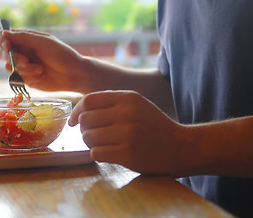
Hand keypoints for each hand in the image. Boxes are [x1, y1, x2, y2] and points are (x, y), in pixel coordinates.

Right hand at [0, 29, 91, 92]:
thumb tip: (2, 33)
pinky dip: (28, 77)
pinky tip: (41, 75)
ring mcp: (23, 66)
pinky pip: (17, 79)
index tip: (7, 46)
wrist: (74, 74)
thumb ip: (23, 37)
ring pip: (9, 67)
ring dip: (24, 69)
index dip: (1, 41)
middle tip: (26, 61)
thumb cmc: (62, 54)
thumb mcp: (43, 42)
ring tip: (40, 69)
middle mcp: (22, 52)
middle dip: (13, 58)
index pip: (3, 37)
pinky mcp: (26, 79)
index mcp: (25, 39)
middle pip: (3, 53)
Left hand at [68, 90, 183, 174]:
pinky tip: (108, 153)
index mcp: (128, 98)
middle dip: (83, 129)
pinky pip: (96, 153)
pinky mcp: (127, 154)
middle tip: (91, 135)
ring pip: (88, 137)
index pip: (89, 100)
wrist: (180, 147)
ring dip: (90, 143)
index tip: (72, 122)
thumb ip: (112, 103)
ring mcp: (127, 134)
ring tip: (102, 144)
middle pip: (85, 119)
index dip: (76, 111)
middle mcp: (126, 113)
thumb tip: (79, 111)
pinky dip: (97, 154)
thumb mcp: (138, 105)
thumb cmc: (154, 126)